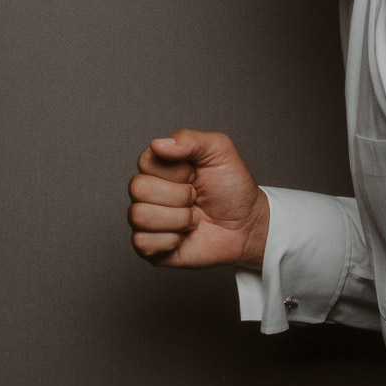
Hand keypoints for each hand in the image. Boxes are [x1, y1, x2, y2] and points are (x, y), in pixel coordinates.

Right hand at [127, 129, 269, 269]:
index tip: (195, 175)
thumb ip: (190, 139)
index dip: (176, 171)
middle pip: (138, 188)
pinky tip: (184, 236)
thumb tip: (158, 144)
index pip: (146, 161)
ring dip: (177, 219)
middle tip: (196, 198)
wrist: (247, 225)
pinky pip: (142, 242)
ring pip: (139, 216)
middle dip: (179, 195)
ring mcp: (147, 220)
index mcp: (159, 166)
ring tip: (193, 218)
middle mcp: (148, 192)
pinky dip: (171, 240)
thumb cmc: (232, 188)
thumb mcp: (219, 151)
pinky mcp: (149, 247)